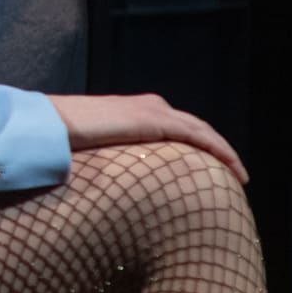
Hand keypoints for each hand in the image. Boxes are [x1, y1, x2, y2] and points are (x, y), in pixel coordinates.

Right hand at [46, 93, 248, 184]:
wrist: (51, 127)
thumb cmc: (61, 142)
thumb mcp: (91, 151)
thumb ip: (105, 160)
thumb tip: (104, 186)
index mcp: (134, 110)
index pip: (175, 127)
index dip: (196, 145)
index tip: (206, 168)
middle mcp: (150, 106)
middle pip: (195, 128)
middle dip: (216, 149)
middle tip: (232, 174)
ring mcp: (154, 110)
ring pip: (202, 131)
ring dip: (224, 152)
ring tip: (239, 176)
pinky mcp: (157, 121)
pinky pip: (199, 136)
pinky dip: (220, 150)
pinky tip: (233, 168)